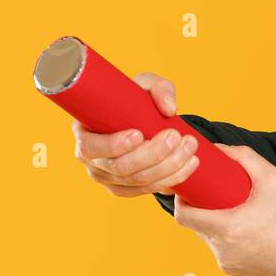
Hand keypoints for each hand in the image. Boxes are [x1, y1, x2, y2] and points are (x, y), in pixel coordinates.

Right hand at [72, 72, 200, 197]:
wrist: (142, 122)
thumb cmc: (134, 101)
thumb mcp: (144, 86)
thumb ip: (158, 88)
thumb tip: (169, 109)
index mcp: (85, 134)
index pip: (91, 148)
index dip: (113, 145)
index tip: (139, 134)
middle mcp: (92, 162)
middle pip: (121, 168)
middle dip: (152, 154)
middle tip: (175, 136)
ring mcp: (109, 179)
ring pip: (139, 181)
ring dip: (169, 165)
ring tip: (189, 146)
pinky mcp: (127, 189)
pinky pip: (150, 189)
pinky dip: (173, 177)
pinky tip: (190, 163)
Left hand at [172, 143, 275, 275]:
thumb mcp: (272, 179)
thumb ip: (244, 157)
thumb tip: (220, 149)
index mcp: (227, 228)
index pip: (184, 215)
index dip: (181, 199)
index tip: (188, 188)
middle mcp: (222, 250)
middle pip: (196, 225)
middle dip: (202, 208)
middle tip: (216, 194)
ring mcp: (228, 263)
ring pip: (208, 238)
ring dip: (215, 223)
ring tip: (235, 210)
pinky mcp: (236, 271)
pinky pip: (222, 250)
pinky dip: (227, 238)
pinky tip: (245, 228)